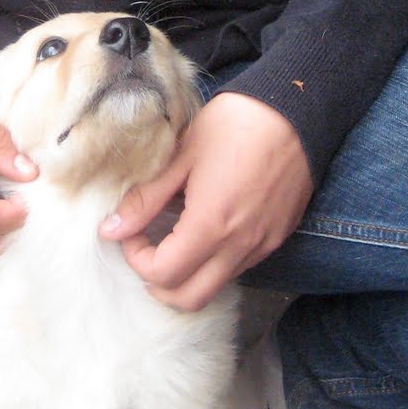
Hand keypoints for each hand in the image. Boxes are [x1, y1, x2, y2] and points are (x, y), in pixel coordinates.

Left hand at [100, 92, 312, 310]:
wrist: (296, 109)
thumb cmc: (235, 124)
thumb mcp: (181, 157)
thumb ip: (145, 199)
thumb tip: (111, 229)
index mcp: (211, 224)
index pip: (163, 274)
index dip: (137, 259)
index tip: (132, 231)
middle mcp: (240, 245)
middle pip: (189, 298)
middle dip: (158, 283)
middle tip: (146, 249)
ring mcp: (262, 245)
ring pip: (216, 286)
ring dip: (187, 276)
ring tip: (174, 238)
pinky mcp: (277, 237)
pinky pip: (239, 268)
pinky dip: (213, 264)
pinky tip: (205, 230)